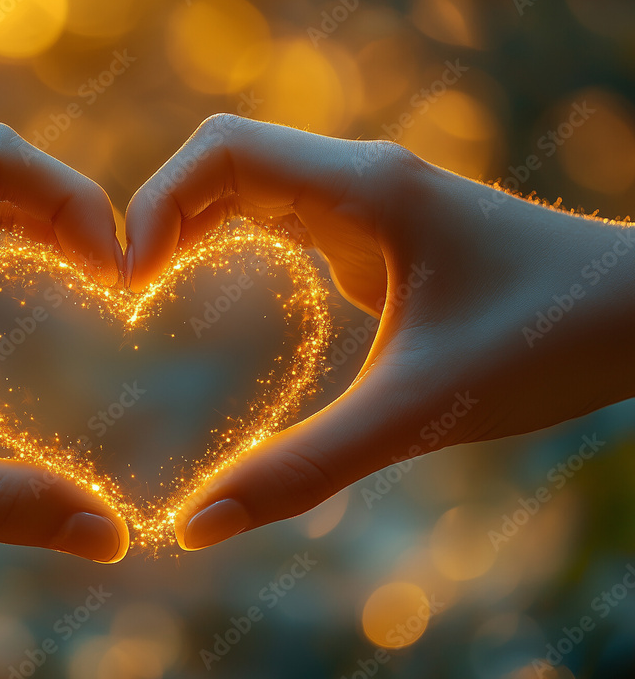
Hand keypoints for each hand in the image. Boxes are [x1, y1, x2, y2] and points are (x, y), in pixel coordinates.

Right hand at [124, 114, 634, 550]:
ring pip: (254, 187)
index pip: (222, 152)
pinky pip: (286, 218)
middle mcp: (362, 182)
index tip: (129, 282)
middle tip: (128, 295)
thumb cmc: (550, 346)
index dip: (155, 204)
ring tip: (152, 293)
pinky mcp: (384, 236)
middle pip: (226, 162)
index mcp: (365, 191)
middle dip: (162, 216)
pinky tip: (223, 300)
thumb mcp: (417, 415)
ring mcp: (374, 205)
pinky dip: (235, 246)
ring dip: (195, 227)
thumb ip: (305, 470)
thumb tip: (199, 526)